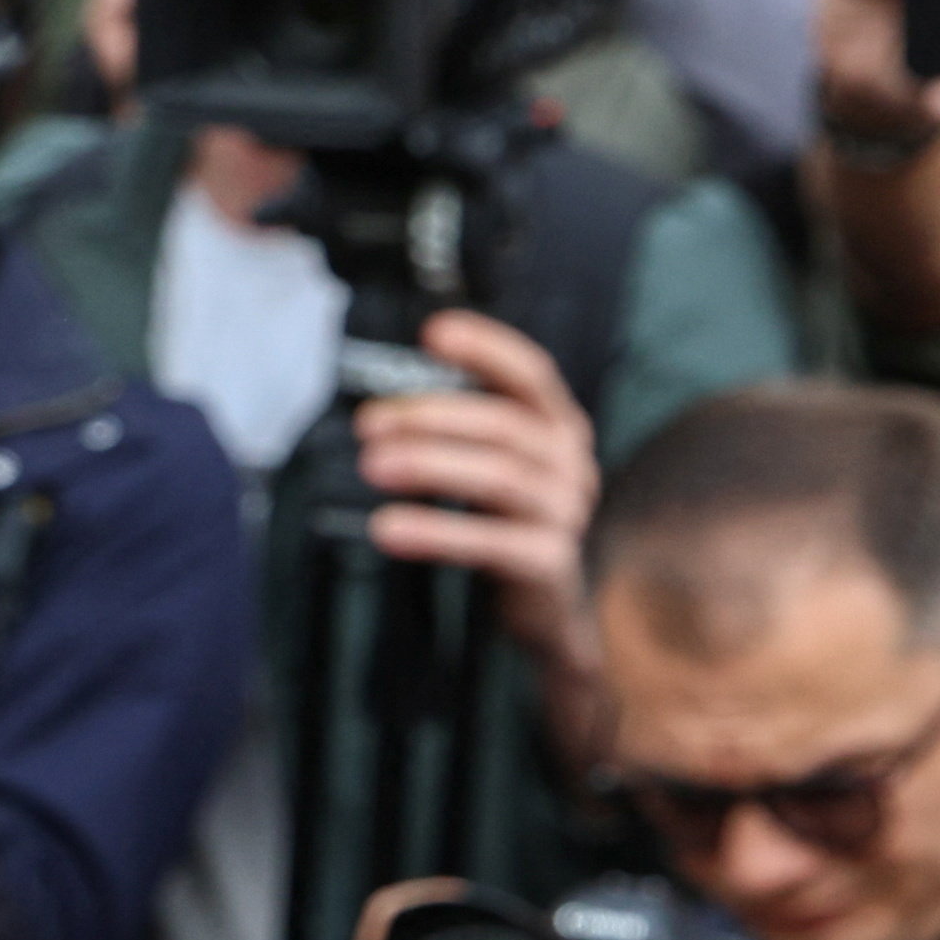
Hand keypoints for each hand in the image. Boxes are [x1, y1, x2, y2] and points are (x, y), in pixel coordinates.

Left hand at [355, 310, 608, 739]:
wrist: (555, 607)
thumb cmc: (510, 522)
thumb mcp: (494, 466)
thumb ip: (460, 430)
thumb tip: (381, 408)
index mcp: (557, 428)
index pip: (531, 374)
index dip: (487, 349)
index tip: (434, 332)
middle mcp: (571, 463)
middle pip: (505, 424)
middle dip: (431, 417)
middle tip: (368, 423)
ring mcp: (566, 514)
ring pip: (501, 476)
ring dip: (431, 465)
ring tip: (372, 466)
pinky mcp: (551, 563)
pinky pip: (494, 542)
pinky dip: (438, 531)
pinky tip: (388, 528)